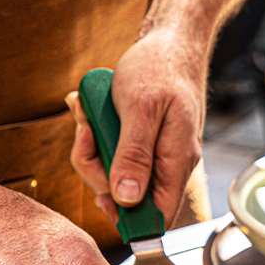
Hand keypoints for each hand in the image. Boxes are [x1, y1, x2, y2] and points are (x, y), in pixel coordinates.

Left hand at [66, 28, 205, 228]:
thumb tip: (126, 198)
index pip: (159, 216)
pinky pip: (120, 159)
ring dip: (94, 152)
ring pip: (120, 178)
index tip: (102, 201)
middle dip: (99, 172)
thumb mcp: (140, 109)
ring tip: (88, 118)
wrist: (172, 44)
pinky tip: (93, 119)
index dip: (130, 220)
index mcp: (176, 162)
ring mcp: (160, 158)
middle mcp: (171, 166)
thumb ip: (134, 156)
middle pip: (132, 199)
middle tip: (88, 134)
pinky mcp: (148, 148)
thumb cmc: (159, 69)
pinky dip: (100, 142)